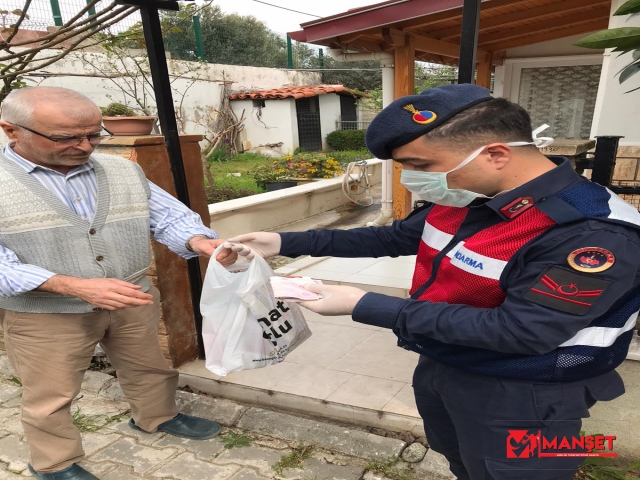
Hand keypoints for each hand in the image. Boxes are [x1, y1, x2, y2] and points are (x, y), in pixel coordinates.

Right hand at [39, 276, 153, 310]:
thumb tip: (137, 287)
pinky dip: (124, 307)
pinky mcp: (103, 306)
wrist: (81, 288)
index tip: (149, 296)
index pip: (130, 292)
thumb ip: (125, 284)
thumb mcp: (112, 280)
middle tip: (150, 302)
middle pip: (129, 300)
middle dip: (141, 302)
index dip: (141, 295)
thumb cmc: (97, 282)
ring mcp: (106, 302)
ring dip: (133, 305)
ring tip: (142, 304)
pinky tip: (129, 306)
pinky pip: (116, 308)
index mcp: (113, 286)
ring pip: (123, 305)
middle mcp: (110, 295)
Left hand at [188, 238, 237, 265]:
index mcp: (223, 242)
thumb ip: (209, 250)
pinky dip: (226, 264)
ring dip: (225, 262)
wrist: (201, 246)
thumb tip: (214, 254)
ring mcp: (228, 252)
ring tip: (218, 262)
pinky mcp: (228, 257)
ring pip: (233, 258)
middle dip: (225, 259)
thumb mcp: (203, 246)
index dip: (223, 255)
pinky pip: (231, 262)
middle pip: (233, 254)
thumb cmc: (202, 245)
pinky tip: (220, 263)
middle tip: (217, 260)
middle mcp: (228, 246)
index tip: (216, 258)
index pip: (229, 249)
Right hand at [225, 232, 281, 259]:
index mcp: (245, 240)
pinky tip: (253, 255)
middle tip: (240, 247)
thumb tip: (229, 239)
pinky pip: (249, 259)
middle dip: (238, 249)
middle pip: (238, 249)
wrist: (276, 244)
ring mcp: (251, 252)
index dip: (230, 244)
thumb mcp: (252, 235)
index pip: (235, 242)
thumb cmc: (265, 237)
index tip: (226, 246)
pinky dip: (250, 257)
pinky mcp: (255, 258)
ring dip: (244, 253)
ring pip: (243, 254)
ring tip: (249, 250)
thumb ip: (241, 237)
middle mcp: (247, 246)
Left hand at [298, 283, 366, 315]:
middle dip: (302, 293)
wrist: (360, 303)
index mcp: (317, 307)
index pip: (302, 301)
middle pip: (308, 302)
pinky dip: (317, 295)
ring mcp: (327, 309)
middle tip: (295, 284)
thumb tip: (304, 286)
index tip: (287, 290)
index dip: (295, 296)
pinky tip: (316, 288)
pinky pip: (321, 301)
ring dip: (310, 294)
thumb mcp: (328, 289)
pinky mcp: (332, 307)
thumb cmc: (343, 296)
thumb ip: (315, 288)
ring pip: (315, 301)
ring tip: (304, 285)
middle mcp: (320, 310)